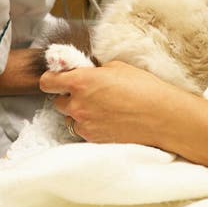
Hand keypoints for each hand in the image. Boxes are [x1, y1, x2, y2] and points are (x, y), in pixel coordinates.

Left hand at [39, 60, 183, 144]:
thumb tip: (87, 75)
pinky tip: (107, 120)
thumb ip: (94, 72)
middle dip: (69, 97)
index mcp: (80, 82)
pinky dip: (90, 125)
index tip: (60, 78)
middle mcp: (77, 104)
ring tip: (100, 109)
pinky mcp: (93, 139)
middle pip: (57, 102)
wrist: (160, 116)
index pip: (47, 82)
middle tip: (88, 93)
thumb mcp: (117, 67)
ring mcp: (84, 125)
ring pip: (70, 118)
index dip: (53, 79)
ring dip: (79, 113)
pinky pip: (82, 131)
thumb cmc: (143, 87)